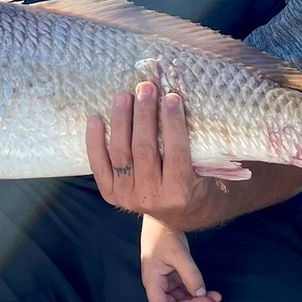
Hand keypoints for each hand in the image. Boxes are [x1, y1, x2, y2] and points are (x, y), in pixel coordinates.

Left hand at [86, 82, 217, 227]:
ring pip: (121, 153)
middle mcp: (151, 197)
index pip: (176, 152)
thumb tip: (185, 100)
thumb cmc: (196, 182)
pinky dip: (95, 141)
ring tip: (124, 95)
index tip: (171, 97)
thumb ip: (197, 145)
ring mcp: (127, 197)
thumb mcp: (206, 170)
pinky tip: (96, 118)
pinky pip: (98, 165)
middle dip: (144, 115)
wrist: (180, 214)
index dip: (173, 123)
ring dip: (121, 120)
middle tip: (146, 88)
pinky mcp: (110, 194)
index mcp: (180, 192)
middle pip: (144, 149)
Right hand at [140, 215, 221, 301]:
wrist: (163, 216)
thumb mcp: (179, 254)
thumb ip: (191, 275)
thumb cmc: (164, 234)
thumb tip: (201, 294)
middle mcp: (158, 283)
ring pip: (181, 297)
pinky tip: (210, 291)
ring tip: (215, 297)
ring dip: (197, 299)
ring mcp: (166, 279)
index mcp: (152, 281)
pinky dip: (197, 291)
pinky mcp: (173, 273)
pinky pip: (185, 288)